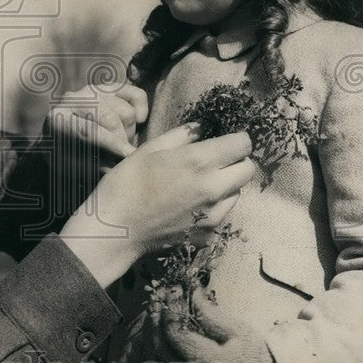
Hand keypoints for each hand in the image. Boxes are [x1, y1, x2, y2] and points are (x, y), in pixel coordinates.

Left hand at [47, 83, 148, 160]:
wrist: (59, 135)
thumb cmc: (66, 155)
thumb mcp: (73, 168)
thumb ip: (93, 167)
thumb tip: (118, 166)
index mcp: (59, 119)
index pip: (89, 129)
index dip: (112, 143)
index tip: (129, 154)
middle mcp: (74, 99)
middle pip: (110, 118)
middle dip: (122, 140)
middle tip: (122, 155)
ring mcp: (92, 89)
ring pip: (125, 110)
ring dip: (128, 131)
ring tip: (120, 141)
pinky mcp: (107, 86)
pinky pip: (135, 95)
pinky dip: (141, 108)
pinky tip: (137, 121)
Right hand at [60, 123, 254, 285]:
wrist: (113, 231)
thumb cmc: (125, 185)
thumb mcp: (149, 149)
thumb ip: (181, 135)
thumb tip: (203, 127)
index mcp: (199, 162)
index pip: (243, 145)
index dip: (236, 138)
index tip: (226, 139)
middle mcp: (213, 188)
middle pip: (249, 169)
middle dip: (237, 161)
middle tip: (216, 160)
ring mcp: (213, 216)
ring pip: (237, 193)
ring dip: (226, 185)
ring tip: (198, 184)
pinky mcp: (208, 235)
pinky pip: (221, 214)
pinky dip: (213, 207)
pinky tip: (188, 206)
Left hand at [155, 287, 281, 362]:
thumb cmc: (255, 355)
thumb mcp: (236, 330)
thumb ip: (208, 313)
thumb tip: (189, 290)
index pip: (174, 332)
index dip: (171, 307)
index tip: (174, 290)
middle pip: (157, 345)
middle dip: (155, 317)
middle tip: (160, 296)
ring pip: (150, 362)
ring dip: (147, 334)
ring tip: (154, 313)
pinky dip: (146, 357)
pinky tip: (150, 337)